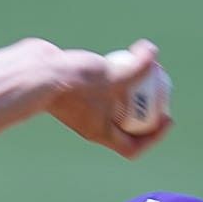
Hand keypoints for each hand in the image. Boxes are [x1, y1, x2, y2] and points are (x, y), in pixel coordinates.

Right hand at [43, 39, 169, 161]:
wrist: (35, 73)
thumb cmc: (74, 82)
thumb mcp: (113, 75)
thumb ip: (138, 67)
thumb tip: (155, 54)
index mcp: (102, 133)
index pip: (133, 147)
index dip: (155, 136)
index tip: (167, 117)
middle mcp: (92, 125)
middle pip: (127, 126)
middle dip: (147, 110)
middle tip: (160, 90)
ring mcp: (82, 110)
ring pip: (114, 105)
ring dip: (131, 90)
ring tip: (144, 69)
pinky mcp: (74, 92)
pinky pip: (101, 90)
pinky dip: (114, 78)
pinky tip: (120, 57)